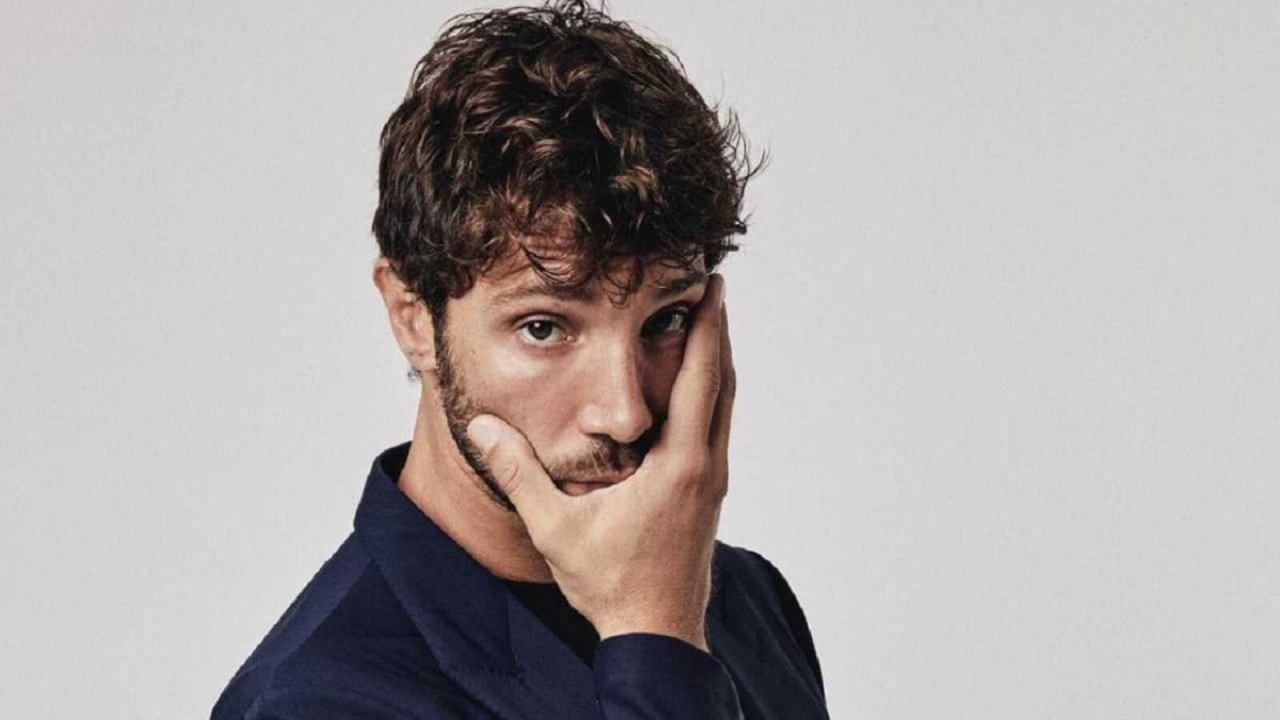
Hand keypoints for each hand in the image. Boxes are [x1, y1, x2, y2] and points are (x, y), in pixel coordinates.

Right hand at [466, 273, 733, 651]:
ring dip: (717, 362)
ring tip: (707, 325)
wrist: (657, 636)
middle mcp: (706, 467)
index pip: (702, 379)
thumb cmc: (612, 585)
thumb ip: (519, 476)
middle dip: (718, 331)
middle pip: (722, 382)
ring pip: (723, 406)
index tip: (713, 285)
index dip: (710, 327)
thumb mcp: (556, 529)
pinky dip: (710, 394)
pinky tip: (692, 390)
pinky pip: (716, 428)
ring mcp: (711, 482)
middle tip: (712, 287)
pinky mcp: (707, 496)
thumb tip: (484, 430)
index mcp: (680, 466)